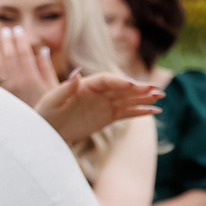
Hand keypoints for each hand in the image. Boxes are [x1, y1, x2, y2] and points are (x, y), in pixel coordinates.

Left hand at [0, 28, 62, 108]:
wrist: (37, 131)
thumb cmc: (50, 110)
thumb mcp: (53, 89)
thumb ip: (46, 69)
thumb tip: (43, 50)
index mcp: (32, 78)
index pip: (24, 53)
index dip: (20, 39)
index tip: (18, 29)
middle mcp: (17, 83)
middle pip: (9, 56)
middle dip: (7, 41)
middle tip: (5, 30)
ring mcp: (6, 90)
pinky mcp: (0, 98)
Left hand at [38, 72, 161, 145]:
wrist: (48, 131)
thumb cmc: (45, 114)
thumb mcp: (51, 101)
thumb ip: (65, 89)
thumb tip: (76, 74)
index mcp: (86, 85)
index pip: (107, 80)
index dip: (119, 81)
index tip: (132, 85)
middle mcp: (98, 93)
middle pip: (122, 88)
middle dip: (138, 88)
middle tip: (154, 88)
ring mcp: (104, 104)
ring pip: (128, 99)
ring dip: (144, 97)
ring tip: (160, 96)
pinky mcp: (108, 117)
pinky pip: (127, 113)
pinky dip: (140, 112)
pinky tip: (154, 111)